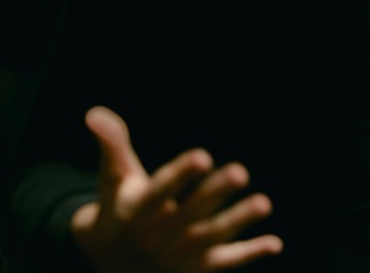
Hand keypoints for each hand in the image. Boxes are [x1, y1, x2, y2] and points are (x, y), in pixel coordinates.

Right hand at [69, 106, 281, 272]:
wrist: (110, 263)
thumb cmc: (119, 207)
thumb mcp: (114, 178)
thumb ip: (112, 145)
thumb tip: (95, 112)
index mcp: (138, 209)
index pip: (160, 190)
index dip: (180, 175)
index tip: (201, 156)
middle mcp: (159, 234)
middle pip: (191, 212)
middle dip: (215, 193)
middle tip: (241, 171)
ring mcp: (180, 254)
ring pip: (211, 237)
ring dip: (238, 222)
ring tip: (265, 203)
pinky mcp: (197, 267)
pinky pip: (224, 262)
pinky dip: (249, 254)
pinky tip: (275, 243)